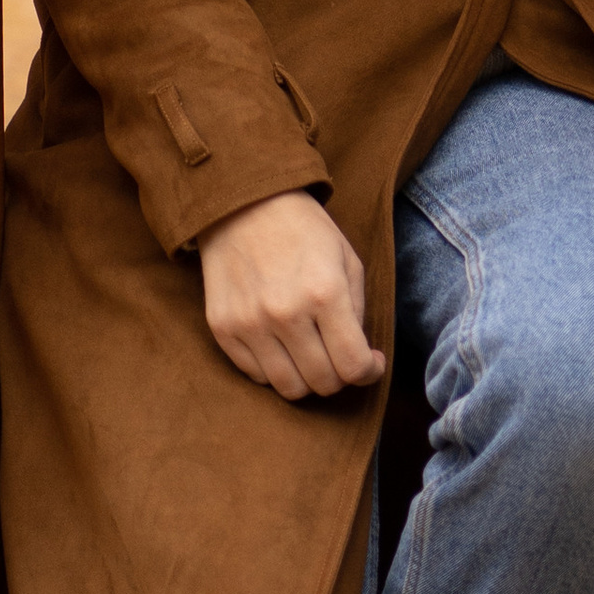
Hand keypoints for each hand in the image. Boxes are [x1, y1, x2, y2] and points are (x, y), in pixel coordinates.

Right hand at [196, 191, 382, 401]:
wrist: (243, 205)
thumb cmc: (305, 231)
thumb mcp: (347, 260)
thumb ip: (357, 312)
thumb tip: (360, 357)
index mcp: (325, 293)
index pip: (353, 365)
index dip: (369, 372)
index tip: (370, 363)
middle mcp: (286, 313)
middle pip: (323, 383)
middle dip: (341, 377)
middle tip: (341, 358)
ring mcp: (249, 324)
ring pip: (289, 388)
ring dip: (308, 379)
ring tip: (313, 356)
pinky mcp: (223, 329)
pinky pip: (256, 375)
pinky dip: (276, 370)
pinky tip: (283, 346)